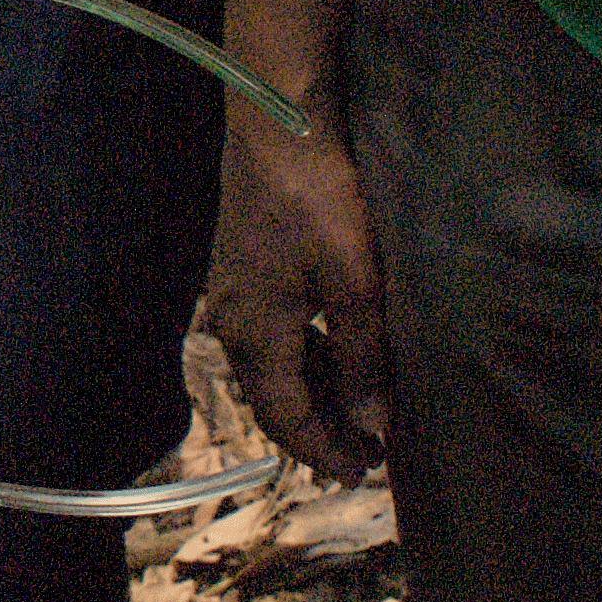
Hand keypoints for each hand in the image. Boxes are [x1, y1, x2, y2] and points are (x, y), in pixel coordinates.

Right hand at [192, 109, 392, 482]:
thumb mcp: (355, 286)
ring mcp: (230, 295)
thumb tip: (372, 426)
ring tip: (356, 413)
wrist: (278, 128)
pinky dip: (302, 359)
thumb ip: (363, 361)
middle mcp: (229, 323)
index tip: (363, 472)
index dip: (323, 451)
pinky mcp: (241, 270)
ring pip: (270, 367)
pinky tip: (334, 356)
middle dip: (316, 432)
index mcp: (253, 336)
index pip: (283, 419)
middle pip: (270, 400)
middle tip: (364, 455)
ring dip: (311, 395)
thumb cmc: (318, 203)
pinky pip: (269, 335)